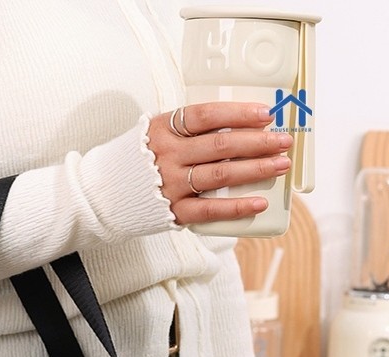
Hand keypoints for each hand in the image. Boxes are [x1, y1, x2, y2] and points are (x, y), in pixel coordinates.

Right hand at [148, 102, 292, 226]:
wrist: (105, 195)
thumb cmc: (139, 161)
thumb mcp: (157, 135)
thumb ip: (188, 130)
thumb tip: (239, 126)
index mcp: (163, 129)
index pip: (206, 115)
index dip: (239, 113)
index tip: (266, 114)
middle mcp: (167, 156)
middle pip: (221, 144)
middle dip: (258, 141)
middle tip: (283, 141)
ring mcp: (170, 185)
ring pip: (221, 174)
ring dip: (256, 169)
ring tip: (280, 165)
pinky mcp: (173, 211)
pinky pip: (210, 209)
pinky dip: (236, 207)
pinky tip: (259, 203)